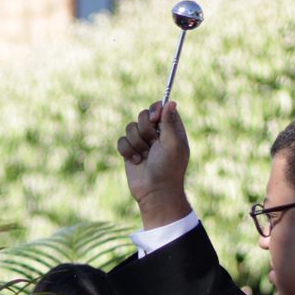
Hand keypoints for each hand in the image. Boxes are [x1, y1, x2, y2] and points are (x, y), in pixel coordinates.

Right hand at [119, 101, 192, 228]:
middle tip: (152, 143)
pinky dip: (128, 151)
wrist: (155, 192)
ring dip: (137, 143)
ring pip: (130, 127)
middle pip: (143, 115)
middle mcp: (156, 134)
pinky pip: (121, 140)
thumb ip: (169, 122)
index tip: (155, 119)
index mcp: (171, 129)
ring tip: (145, 156)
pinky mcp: (129, 151)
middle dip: (145, 130)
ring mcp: (142, 142)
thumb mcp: (172, 143)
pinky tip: (137, 162)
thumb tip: (171, 102)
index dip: (156, 110)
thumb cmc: (168, 168)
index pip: (161, 108)